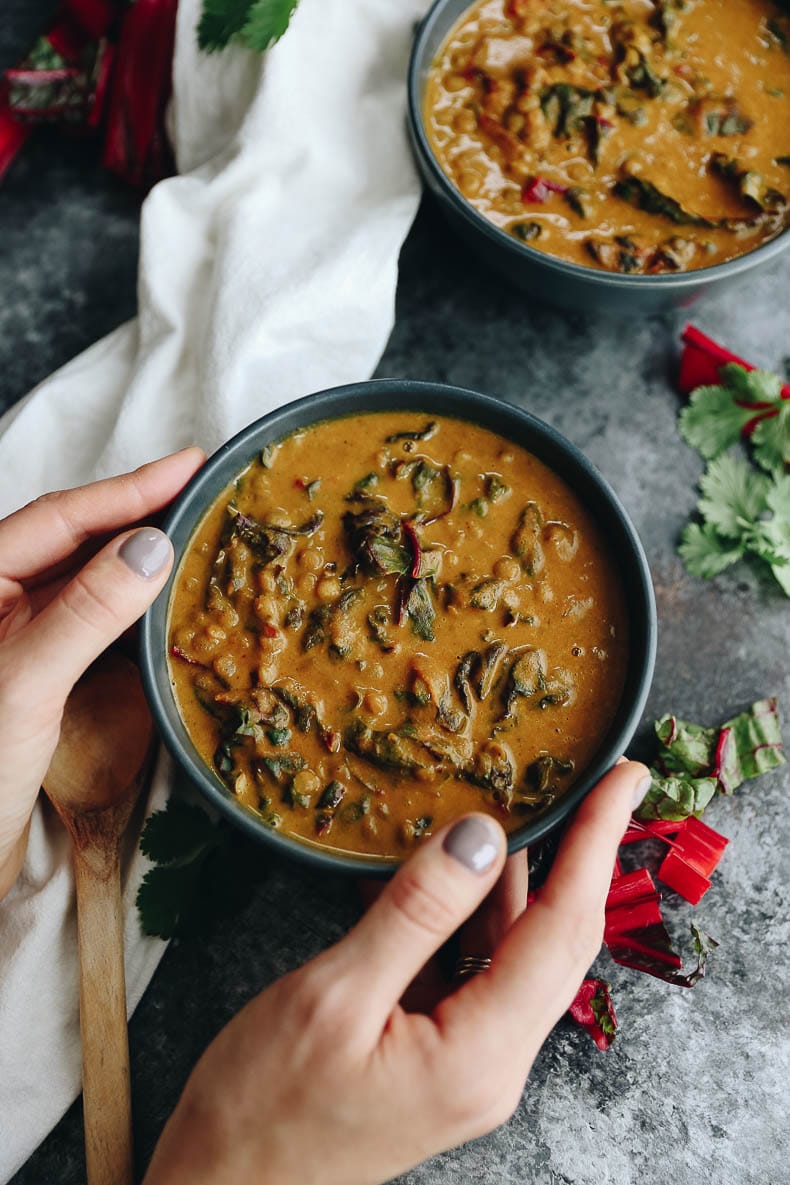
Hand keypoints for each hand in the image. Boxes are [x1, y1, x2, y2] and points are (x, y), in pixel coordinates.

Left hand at [0, 448, 204, 898]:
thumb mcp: (29, 682)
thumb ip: (88, 611)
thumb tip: (152, 547)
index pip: (60, 517)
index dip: (129, 489)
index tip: (189, 465)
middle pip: (76, 535)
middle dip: (140, 510)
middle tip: (204, 488)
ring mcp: (17, 627)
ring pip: (87, 571)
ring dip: (139, 552)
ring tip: (195, 528)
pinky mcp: (39, 660)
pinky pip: (93, 611)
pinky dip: (132, 598)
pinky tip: (164, 589)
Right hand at [145, 760, 649, 1184]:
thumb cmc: (260, 1109)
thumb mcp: (332, 997)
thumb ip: (416, 913)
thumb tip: (482, 834)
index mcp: (481, 1054)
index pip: (563, 927)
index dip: (598, 842)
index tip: (624, 774)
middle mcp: (494, 1062)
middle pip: (555, 939)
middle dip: (579, 854)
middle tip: (590, 778)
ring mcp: (469, 1061)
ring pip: (513, 950)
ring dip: (514, 877)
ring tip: (513, 804)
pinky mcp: (438, 1054)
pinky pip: (470, 967)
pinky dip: (461, 912)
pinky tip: (433, 868)